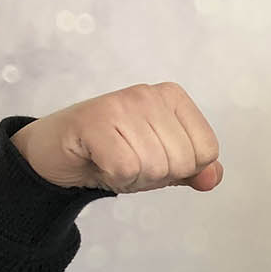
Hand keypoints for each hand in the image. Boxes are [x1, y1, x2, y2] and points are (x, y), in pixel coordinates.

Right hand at [10, 82, 222, 191]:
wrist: (57, 154)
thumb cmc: (113, 153)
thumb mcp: (163, 163)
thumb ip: (194, 169)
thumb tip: (213, 178)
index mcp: (173, 98)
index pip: (207, 151)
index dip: (181, 169)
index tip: (152, 157)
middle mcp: (149, 94)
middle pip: (183, 162)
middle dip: (155, 175)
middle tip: (128, 160)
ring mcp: (121, 103)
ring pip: (155, 167)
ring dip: (132, 177)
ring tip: (112, 159)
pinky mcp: (94, 120)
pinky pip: (126, 168)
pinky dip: (114, 177)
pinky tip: (99, 161)